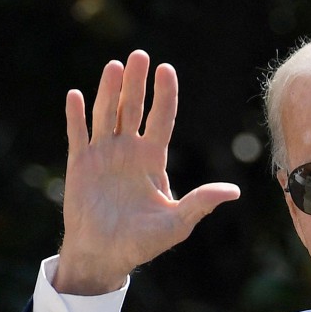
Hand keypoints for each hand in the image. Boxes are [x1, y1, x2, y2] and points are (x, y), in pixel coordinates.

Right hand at [54, 50, 240, 294]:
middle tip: (139, 55)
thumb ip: (200, 203)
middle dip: (136, 83)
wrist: (106, 256)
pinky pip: (78, 135)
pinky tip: (76, 96)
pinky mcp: (80, 166)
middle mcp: (129, 151)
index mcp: (153, 159)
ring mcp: (103, 156)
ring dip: (109, 91)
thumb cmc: (143, 242)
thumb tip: (234, 192)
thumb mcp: (177, 222)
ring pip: (106, 115)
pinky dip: (76, 116)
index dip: (164, 95)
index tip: (166, 69)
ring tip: (114, 66)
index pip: (161, 119)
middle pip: (133, 109)